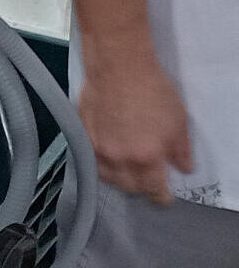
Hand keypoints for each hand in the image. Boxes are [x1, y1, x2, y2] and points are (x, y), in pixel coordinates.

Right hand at [77, 54, 193, 204]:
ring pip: (108, 179)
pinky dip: (103, 167)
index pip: (154, 190)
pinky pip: (92, 162)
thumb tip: (183, 167)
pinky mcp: (83, 138)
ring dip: (120, 179)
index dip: (161, 197)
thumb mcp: (179, 121)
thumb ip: (180, 150)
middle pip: (129, 188)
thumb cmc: (151, 90)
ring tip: (128, 172)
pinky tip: (110, 160)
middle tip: (149, 181)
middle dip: (142, 188)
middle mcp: (120, 159)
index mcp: (147, 157)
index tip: (165, 198)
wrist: (118, 68)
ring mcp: (98, 149)